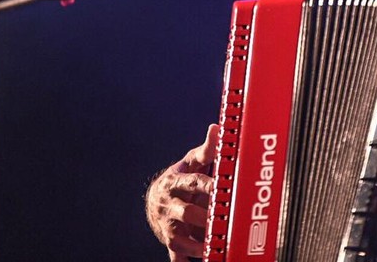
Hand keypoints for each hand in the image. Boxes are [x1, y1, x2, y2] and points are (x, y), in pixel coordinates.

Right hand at [145, 124, 219, 260]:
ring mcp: (168, 224)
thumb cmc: (180, 177)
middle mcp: (170, 203)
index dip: (207, 186)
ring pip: (179, 237)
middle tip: (220, 219)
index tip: (220, 188)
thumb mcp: (191, 162)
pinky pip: (176, 255)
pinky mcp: (171, 241)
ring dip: (196, 244)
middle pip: (186, 212)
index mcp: (177, 181)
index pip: (193, 182)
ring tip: (213, 245)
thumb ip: (206, 149)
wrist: (156, 199)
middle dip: (202, 217)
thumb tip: (216, 127)